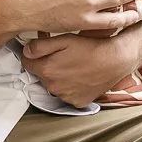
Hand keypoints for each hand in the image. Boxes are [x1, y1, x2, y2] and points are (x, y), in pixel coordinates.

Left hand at [23, 28, 141, 108]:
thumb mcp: (64, 39)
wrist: (116, 59)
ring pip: (54, 86)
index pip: (27, 64)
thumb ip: (40, 46)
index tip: (40, 52)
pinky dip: (71, 88)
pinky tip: (80, 78)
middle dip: (47, 67)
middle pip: (41, 76)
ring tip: (73, 67)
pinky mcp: (78, 102)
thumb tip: (25, 51)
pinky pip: (67, 95)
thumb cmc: (91, 47)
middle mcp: (53, 87)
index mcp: (47, 70)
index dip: (33, 56)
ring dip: (59, 78)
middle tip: (62, 57)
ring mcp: (66, 97)